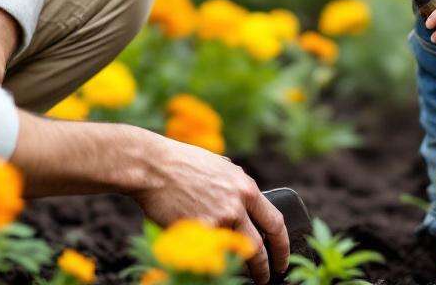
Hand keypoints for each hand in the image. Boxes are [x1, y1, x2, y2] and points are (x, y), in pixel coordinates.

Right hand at [132, 137, 288, 284]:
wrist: (153, 166)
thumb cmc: (182, 163)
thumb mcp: (220, 167)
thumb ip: (235, 185)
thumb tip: (243, 199)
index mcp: (245, 188)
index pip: (275, 222)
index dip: (282, 244)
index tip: (281, 257)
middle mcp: (236, 205)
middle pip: (259, 246)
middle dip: (266, 267)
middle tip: (267, 277)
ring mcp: (217, 220)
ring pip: (234, 252)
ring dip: (239, 267)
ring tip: (240, 275)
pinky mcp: (197, 232)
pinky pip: (208, 251)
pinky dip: (210, 258)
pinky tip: (209, 261)